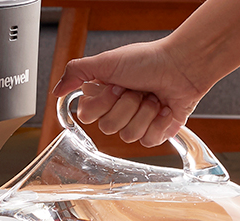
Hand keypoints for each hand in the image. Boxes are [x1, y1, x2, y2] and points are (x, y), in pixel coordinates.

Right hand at [52, 38, 207, 146]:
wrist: (182, 65)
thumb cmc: (148, 59)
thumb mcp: (106, 62)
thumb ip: (76, 73)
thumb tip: (56, 91)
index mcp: (104, 96)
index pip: (87, 116)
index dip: (102, 102)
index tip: (114, 86)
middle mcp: (119, 111)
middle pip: (107, 127)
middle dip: (125, 105)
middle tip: (136, 89)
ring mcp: (138, 123)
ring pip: (127, 136)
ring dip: (143, 112)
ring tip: (153, 97)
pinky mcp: (157, 133)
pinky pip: (148, 141)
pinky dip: (158, 122)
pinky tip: (164, 107)